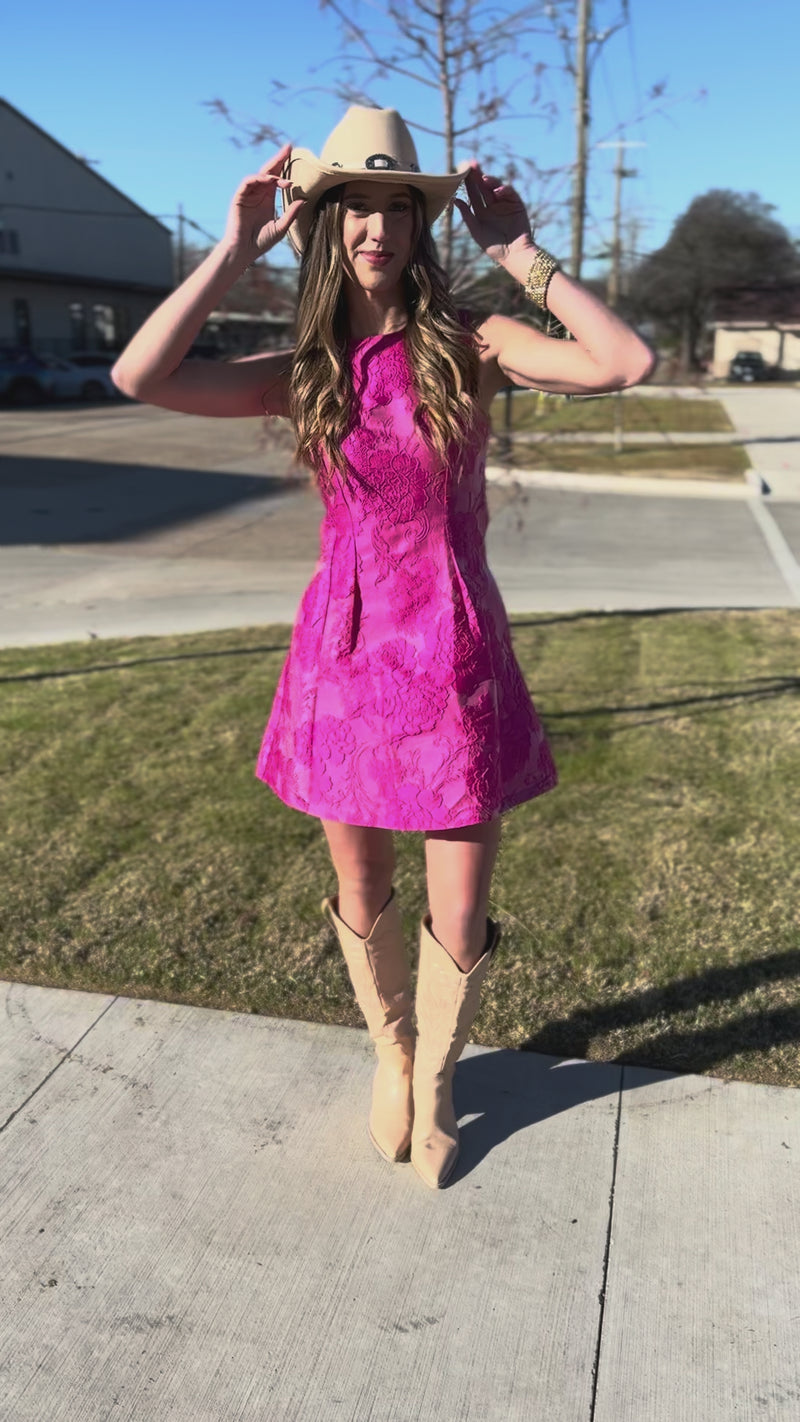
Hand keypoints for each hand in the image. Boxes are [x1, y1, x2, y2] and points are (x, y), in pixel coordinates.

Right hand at [222, 142, 305, 261]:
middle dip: (278, 159)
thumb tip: (303, 199)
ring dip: (271, 172)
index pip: (277, 178)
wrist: (244, 251)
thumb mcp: (281, 227)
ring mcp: (248, 195)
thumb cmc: (261, 242)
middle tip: (289, 147)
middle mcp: (258, 194)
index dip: (284, 167)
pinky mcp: (239, 198)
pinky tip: (270, 180)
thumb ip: (291, 214)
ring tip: (282, 174)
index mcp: (267, 199)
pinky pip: (248, 182)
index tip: (296, 159)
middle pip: (269, 171)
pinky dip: (258, 179)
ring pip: (259, 175)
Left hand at [454, 161, 533, 264]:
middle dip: (478, 175)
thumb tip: (455, 200)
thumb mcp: (476, 231)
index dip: (468, 182)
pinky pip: (510, 193)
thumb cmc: (494, 247)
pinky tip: (497, 192)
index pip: (474, 193)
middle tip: (471, 164)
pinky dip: (504, 190)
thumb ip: (467, 215)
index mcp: (482, 211)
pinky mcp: (517, 204)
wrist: (514, 255)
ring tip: (483, 179)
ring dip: (490, 181)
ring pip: (496, 187)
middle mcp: (493, 205)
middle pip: (484, 186)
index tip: (462, 170)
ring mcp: (505, 204)